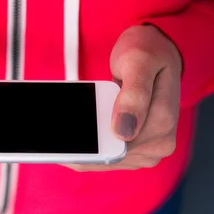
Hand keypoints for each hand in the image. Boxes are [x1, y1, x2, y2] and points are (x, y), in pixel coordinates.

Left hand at [67, 25, 181, 171]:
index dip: (88, 146)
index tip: (60, 139)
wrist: (155, 55)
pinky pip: (107, 158)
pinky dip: (87, 149)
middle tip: (51, 136)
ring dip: (82, 150)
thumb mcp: (138, 61)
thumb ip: (134, 94)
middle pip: (110, 157)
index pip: (118, 147)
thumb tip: (123, 131)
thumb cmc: (147, 52)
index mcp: (162, 121)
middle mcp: (160, 143)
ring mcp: (148, 150)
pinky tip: (67, 139)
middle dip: (81, 147)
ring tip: (58, 135)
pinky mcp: (136, 152)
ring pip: (106, 161)